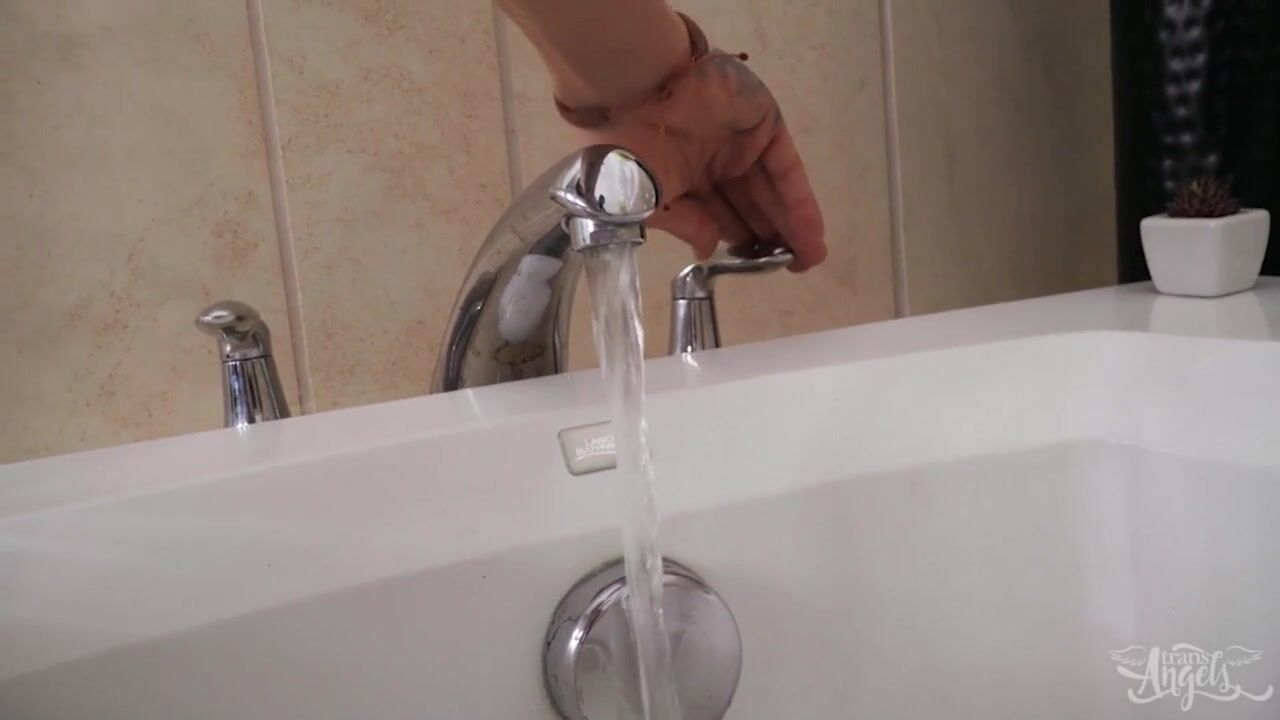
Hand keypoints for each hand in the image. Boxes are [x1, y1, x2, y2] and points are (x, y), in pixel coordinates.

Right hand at [573, 53, 826, 270]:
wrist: (634, 92)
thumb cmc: (625, 155)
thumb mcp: (649, 203)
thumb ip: (687, 224)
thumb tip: (707, 250)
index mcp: (678, 177)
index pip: (716, 214)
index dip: (738, 241)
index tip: (755, 266)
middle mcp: (709, 158)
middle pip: (748, 204)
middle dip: (769, 235)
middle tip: (789, 266)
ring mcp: (738, 140)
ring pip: (771, 190)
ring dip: (791, 225)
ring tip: (809, 258)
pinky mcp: (763, 122)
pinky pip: (786, 169)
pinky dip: (800, 203)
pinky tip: (811, 236)